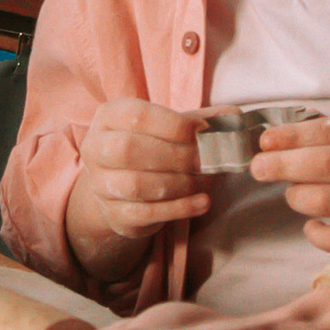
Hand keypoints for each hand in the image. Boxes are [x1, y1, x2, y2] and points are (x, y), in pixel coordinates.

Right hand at [64, 99, 208, 282]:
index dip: (173, 125)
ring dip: (178, 183)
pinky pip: (144, 213)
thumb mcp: (171, 128)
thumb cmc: (150, 147)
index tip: (201, 132)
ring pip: (136, 185)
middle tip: (205, 161)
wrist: (120, 186)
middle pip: (129, 150)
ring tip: (204, 181)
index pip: (137, 116)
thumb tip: (234, 115)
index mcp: (109, 117)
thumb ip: (201, 120)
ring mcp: (99, 184)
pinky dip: (179, 208)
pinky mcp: (112, 213)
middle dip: (175, 156)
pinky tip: (202, 202)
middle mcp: (95, 147)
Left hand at [250, 112, 329, 251]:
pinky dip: (316, 233)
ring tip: (292, 193)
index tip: (264, 140)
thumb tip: (283, 140)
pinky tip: (312, 226)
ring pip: (327, 200)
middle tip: (257, 167)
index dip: (292, 136)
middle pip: (325, 163)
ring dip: (298, 196)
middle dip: (283, 164)